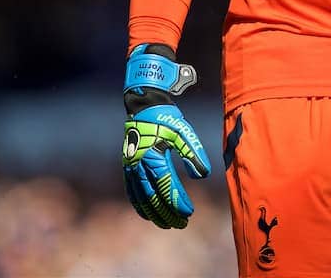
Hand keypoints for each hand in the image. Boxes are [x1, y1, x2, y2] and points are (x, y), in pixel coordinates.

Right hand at [122, 43, 211, 228]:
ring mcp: (130, 166)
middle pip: (153, 196)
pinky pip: (132, 191)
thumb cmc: (166, 118)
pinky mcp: (127, 166)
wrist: (143, 105)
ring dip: (154, 213)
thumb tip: (203, 175)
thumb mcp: (183, 131)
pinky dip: (139, 205)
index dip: (178, 201)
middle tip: (181, 224)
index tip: (189, 213)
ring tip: (167, 225)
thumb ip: (193, 153)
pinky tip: (148, 214)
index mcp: (153, 155)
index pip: (167, 185)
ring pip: (141, 197)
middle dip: (167, 212)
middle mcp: (139, 164)